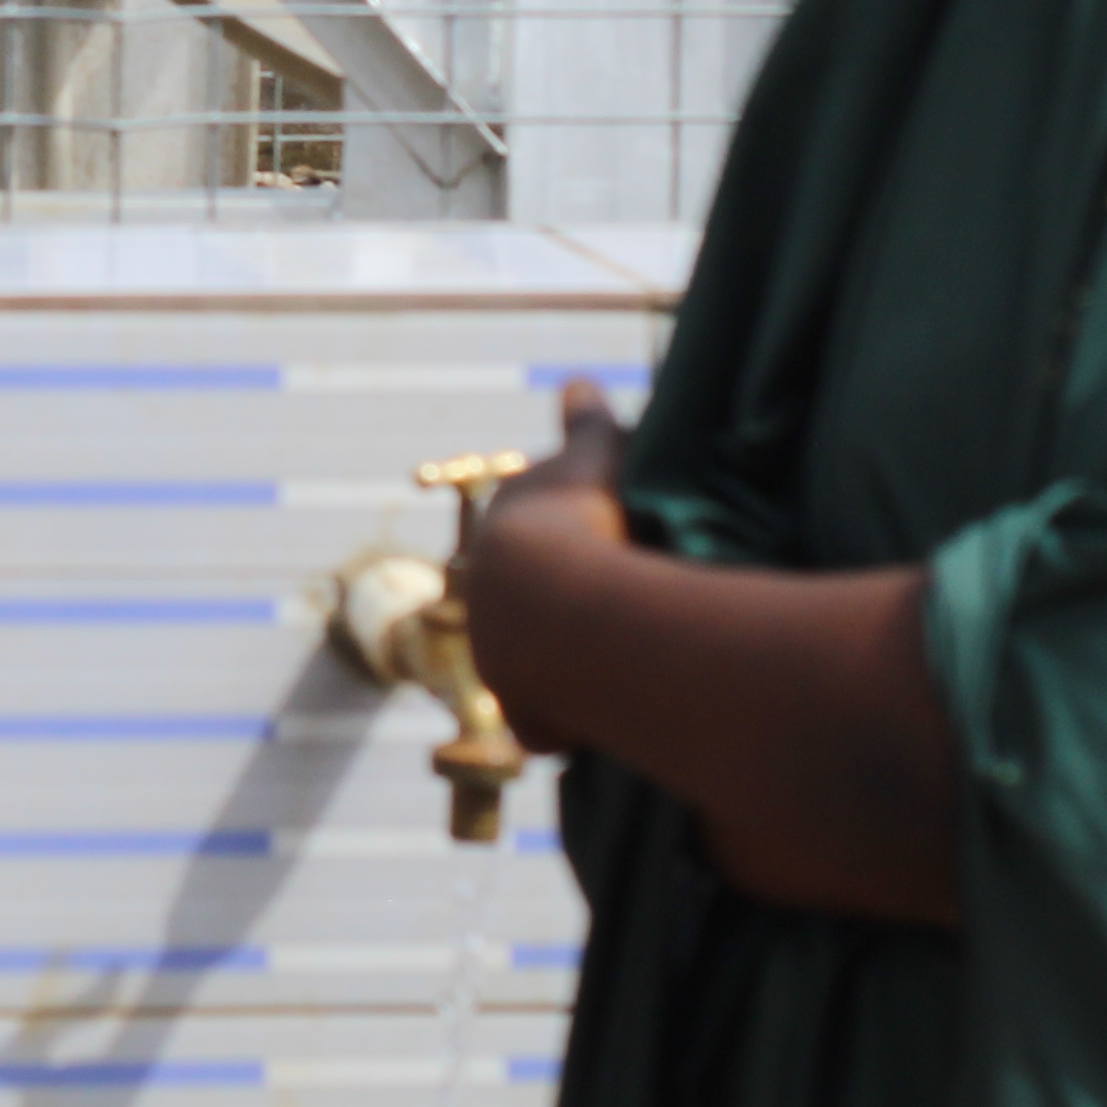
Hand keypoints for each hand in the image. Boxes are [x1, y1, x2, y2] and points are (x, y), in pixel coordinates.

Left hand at [449, 379, 634, 758]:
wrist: (562, 601)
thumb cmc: (584, 519)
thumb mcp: (594, 460)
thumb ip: (588, 424)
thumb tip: (578, 381)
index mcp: (499, 545)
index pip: (525, 548)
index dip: (562, 551)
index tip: (597, 556)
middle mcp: (487, 607)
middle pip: (525, 614)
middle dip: (559, 616)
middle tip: (614, 615)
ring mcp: (501, 663)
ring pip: (534, 672)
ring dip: (566, 673)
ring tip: (618, 668)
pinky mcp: (526, 712)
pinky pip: (549, 725)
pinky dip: (573, 725)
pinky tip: (603, 722)